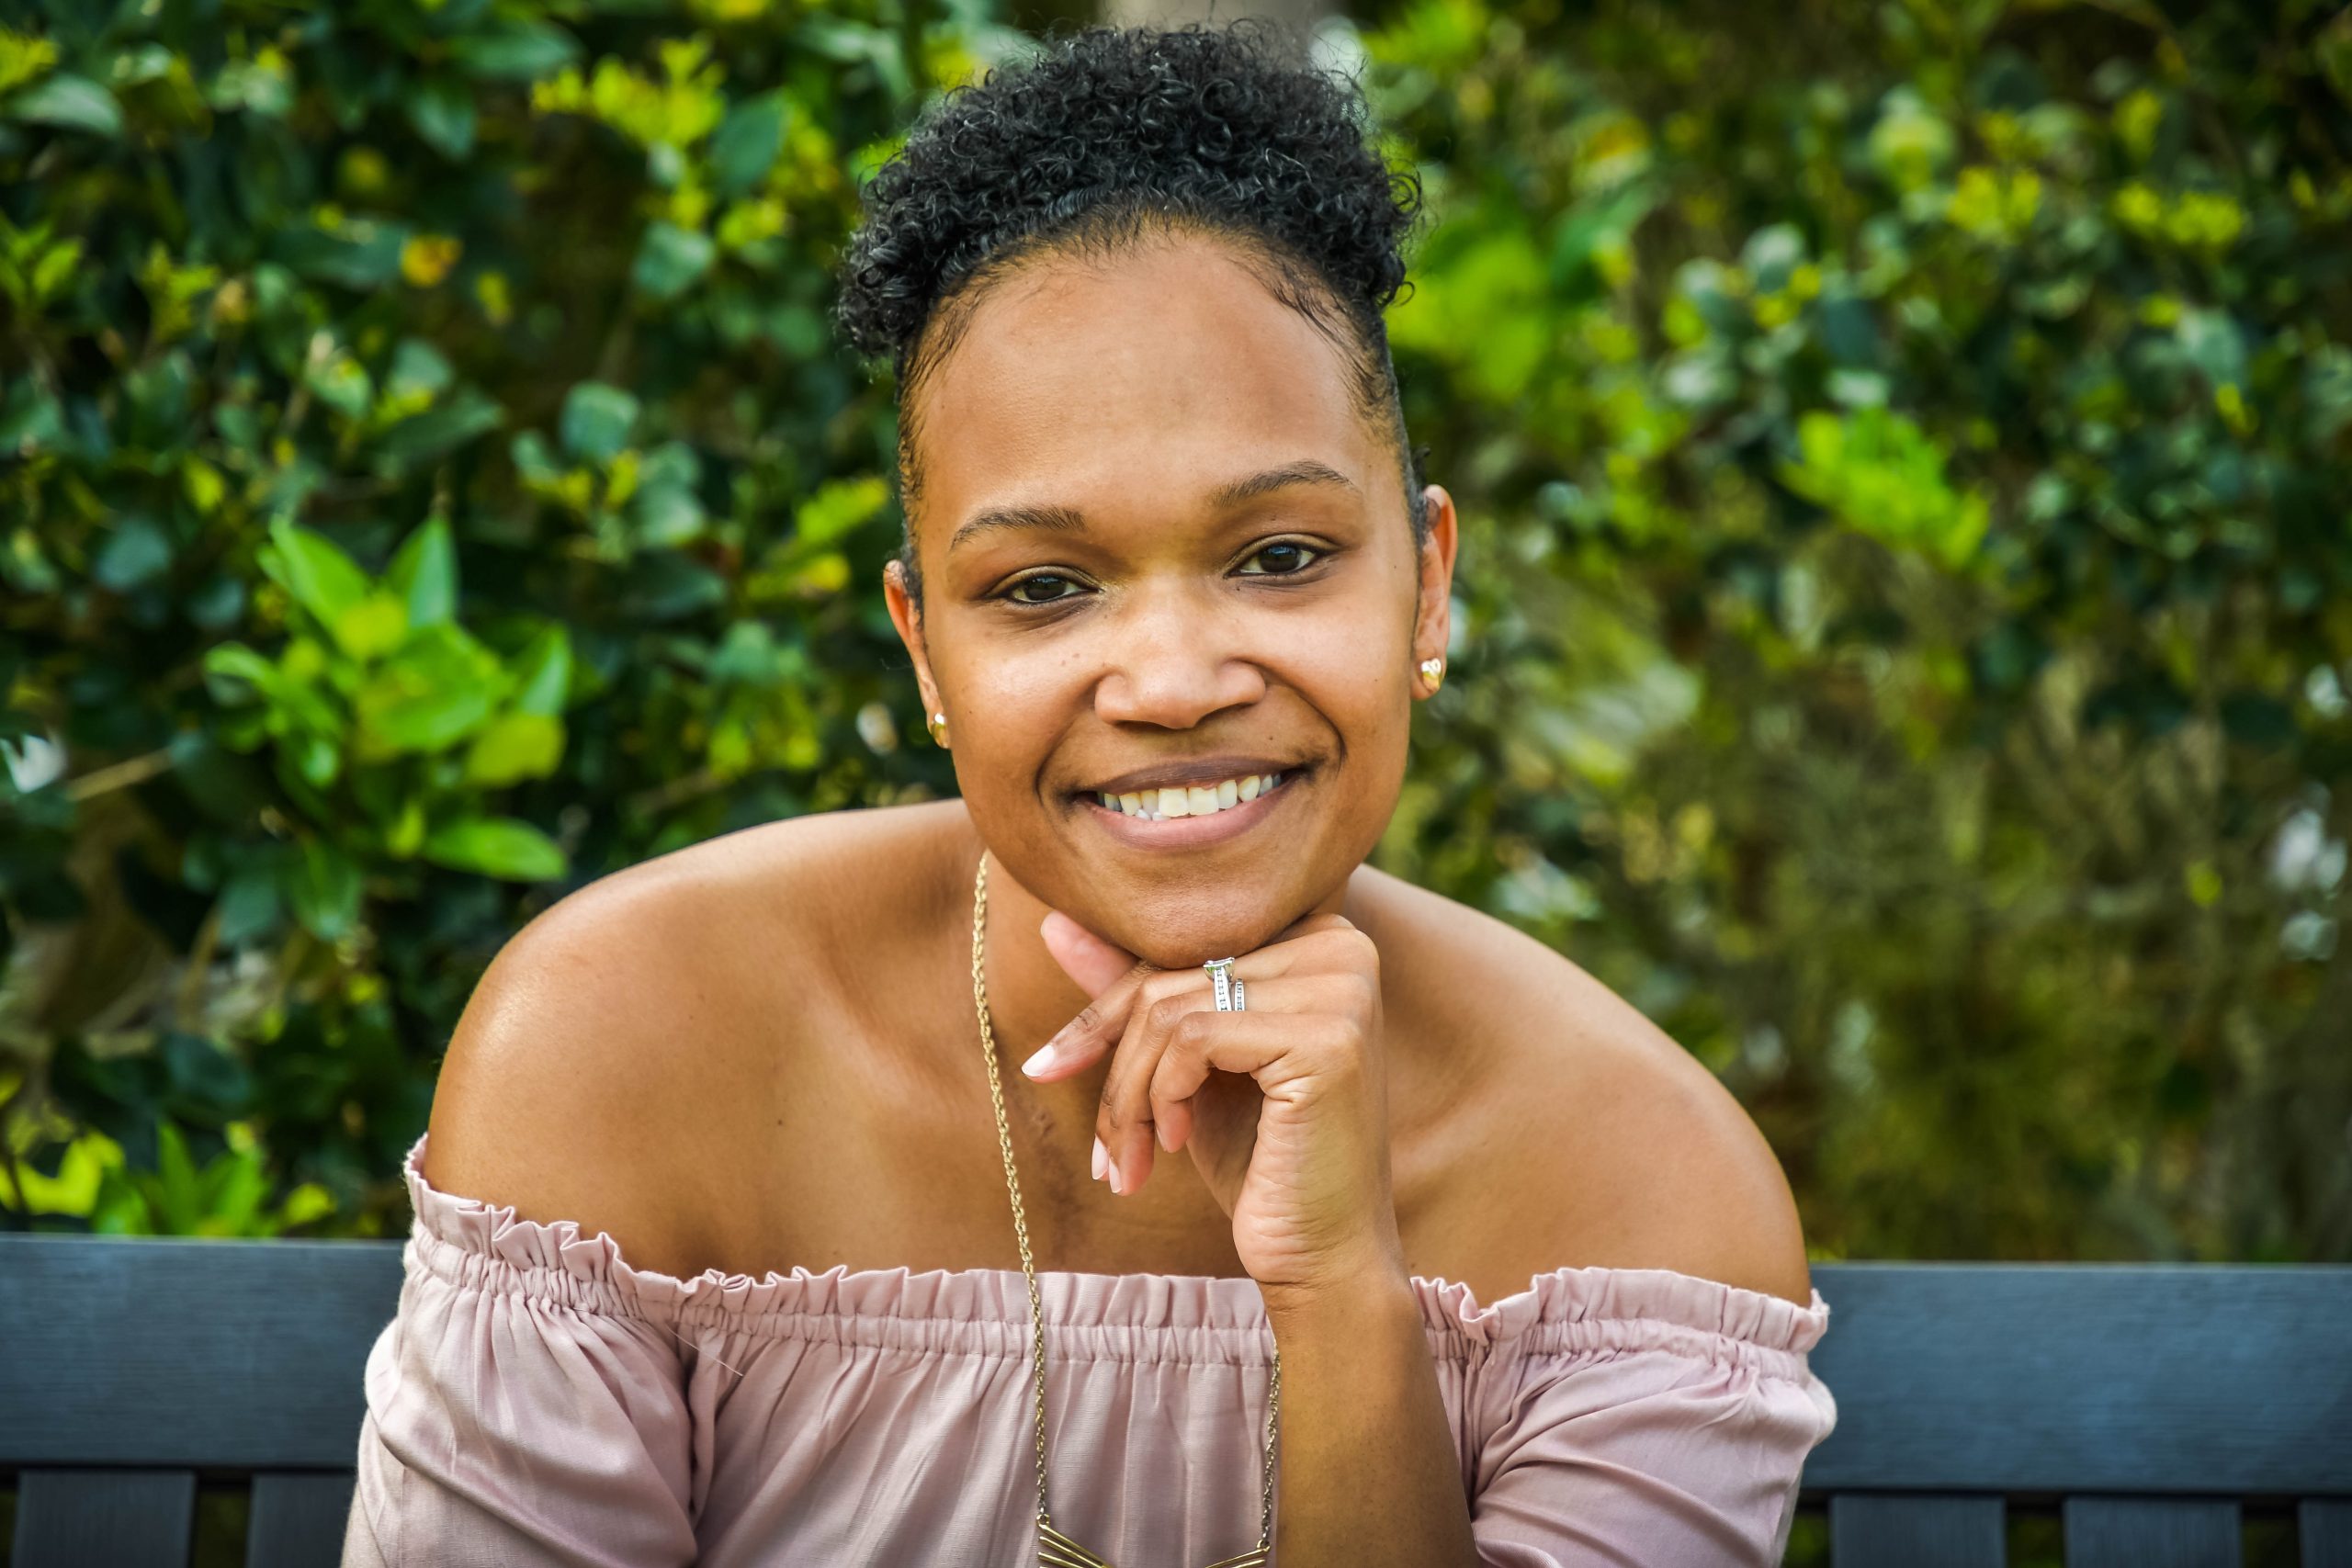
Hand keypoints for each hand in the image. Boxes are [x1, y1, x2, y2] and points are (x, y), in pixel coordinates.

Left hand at [1022, 909, 1405, 1299]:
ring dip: (1128, 1096)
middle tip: (1100, 1151)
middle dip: (1116, 1066)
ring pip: (1171, 1009)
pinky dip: (1162, 1097)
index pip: (1181, 948)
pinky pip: (1193, 1038)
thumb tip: (1054, 923)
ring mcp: (1342, 989)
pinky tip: (1175, 1145)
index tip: (1050, 1066)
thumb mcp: (1188, 1069)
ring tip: (1127, 1161)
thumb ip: (1139, 993)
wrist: (1323, 1257)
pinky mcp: (1328, 1037)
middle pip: (1171, 975)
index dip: (1109, 1011)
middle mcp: (1341, 946)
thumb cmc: (1260, 1161)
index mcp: (1317, 937)